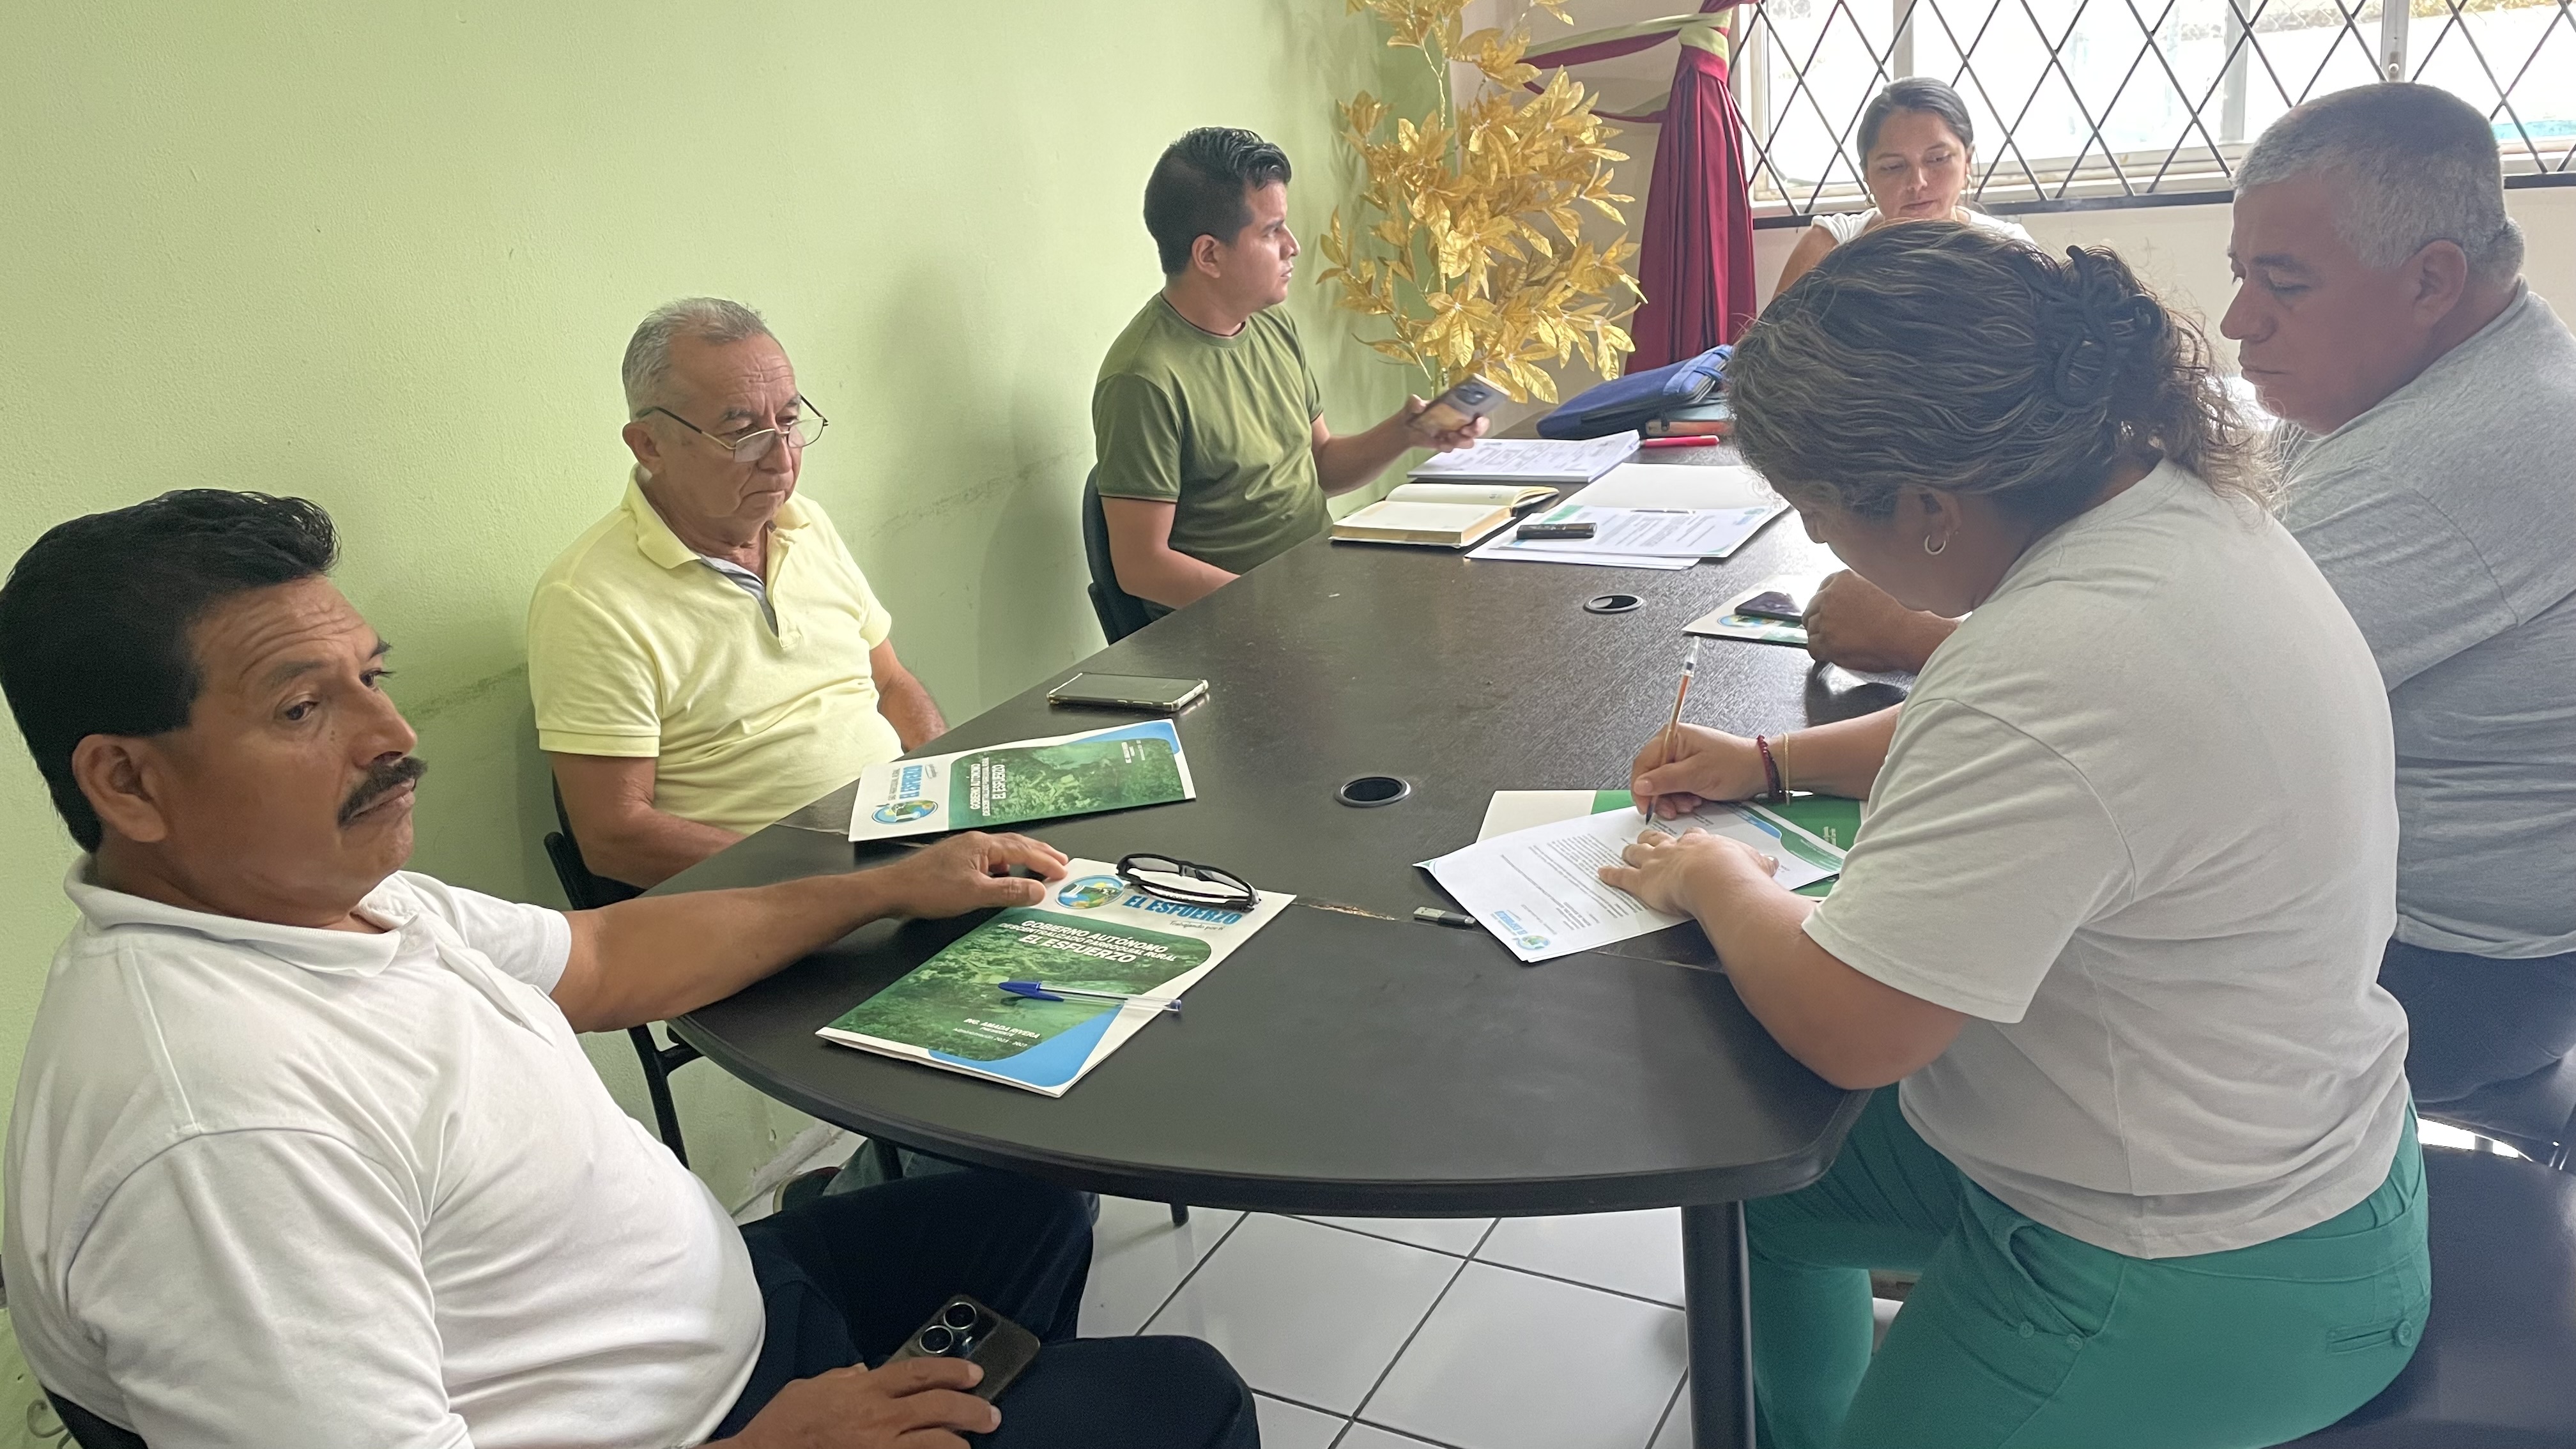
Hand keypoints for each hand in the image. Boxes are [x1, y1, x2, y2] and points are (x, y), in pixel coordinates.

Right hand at [719, 1357, 997, 1448]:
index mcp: (865, 1390)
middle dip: (973, 1409)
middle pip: (941, 1407)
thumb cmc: (782, 1427)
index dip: (953, 1371)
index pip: (920, 1373)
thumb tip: (865, 1371)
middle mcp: (880, 1418)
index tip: (974, 1375)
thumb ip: (843, 1378)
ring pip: (939, 1444)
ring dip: (960, 1443)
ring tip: (971, 1444)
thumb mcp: (811, 1388)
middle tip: (991, 1414)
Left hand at [873, 832, 1069, 918]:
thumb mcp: (975, 893)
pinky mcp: (954, 862)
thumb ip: (1009, 892)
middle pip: (1015, 844)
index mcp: (982, 845)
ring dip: (1023, 859)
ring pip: (1002, 852)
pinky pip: (988, 860)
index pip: (1023, 850)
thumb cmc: (928, 889)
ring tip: (1039, 869)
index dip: (1046, 861)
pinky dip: (1004, 867)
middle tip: (1060, 862)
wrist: (891, 890)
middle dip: (1040, 853)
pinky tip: (1004, 878)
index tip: (1063, 871)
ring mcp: (963, 851)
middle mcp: (974, 842)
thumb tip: (1038, 890)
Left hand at [1399, 395, 1491, 451]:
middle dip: (1476, 431)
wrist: (1404, 429)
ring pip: (1468, 441)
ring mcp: (1453, 433)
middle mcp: (1459, 421)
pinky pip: (1452, 448)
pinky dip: (1447, 447)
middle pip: (1478, 428)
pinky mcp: (1446, 444)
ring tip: (1448, 436)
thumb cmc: (1413, 412)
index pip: (1477, 411)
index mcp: (1457, 407)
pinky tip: (1439, 443)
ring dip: (1461, 441)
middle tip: (1464, 431)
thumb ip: (1415, 402)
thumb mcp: (1413, 404)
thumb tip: (1419, 404)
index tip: (1477, 420)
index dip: (1481, 417)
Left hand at [1597, 828, 1778, 914]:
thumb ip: (1760, 863)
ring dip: (1631, 852)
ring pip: (1639, 853)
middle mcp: (1676, 849)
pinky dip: (1611, 875)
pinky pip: (1622, 877)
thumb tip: (1772, 864)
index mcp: (1702, 844)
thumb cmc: (1736, 871)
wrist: (1717, 877)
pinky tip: (1603, 873)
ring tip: (1625, 850)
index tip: (1687, 838)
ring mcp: (1657, 863)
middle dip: (1653, 838)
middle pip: (1660, 839)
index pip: (1692, 836)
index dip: (1688, 838)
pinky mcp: (1642, 881)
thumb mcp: (1755, 863)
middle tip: (1648, 836)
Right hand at [1630, 724, 1766, 818]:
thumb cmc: (1734, 766)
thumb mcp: (1697, 774)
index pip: (1643, 763)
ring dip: (1673, 799)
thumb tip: (1640, 785)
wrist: (1760, 770)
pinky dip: (1681, 798)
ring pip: (1662, 785)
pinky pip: (1675, 787)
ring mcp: (1681, 758)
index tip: (1646, 807)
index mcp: (1672, 737)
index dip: (1641, 787)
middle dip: (1661, 796)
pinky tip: (1694, 801)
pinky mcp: (1689, 770)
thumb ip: (1666, 779)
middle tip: (1673, 809)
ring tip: (1689, 804)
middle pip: (1651, 776)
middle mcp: (1674, 745)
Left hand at [1802, 571, 1955, 673]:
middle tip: (1833, 631)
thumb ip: (1861, 586)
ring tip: (1839, 643)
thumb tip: (1853, 597)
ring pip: (1811, 629)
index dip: (1826, 604)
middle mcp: (1830, 596)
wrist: (1909, 632)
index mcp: (1843, 578)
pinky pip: (1813, 648)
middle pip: (1811, 609)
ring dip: (1821, 637)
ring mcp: (1827, 618)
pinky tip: (1834, 653)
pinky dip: (1821, 653)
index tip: (1831, 612)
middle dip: (1820, 620)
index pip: (1822, 589)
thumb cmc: (1904, 612)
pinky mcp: (1827, 640)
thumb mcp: (1880, 584)